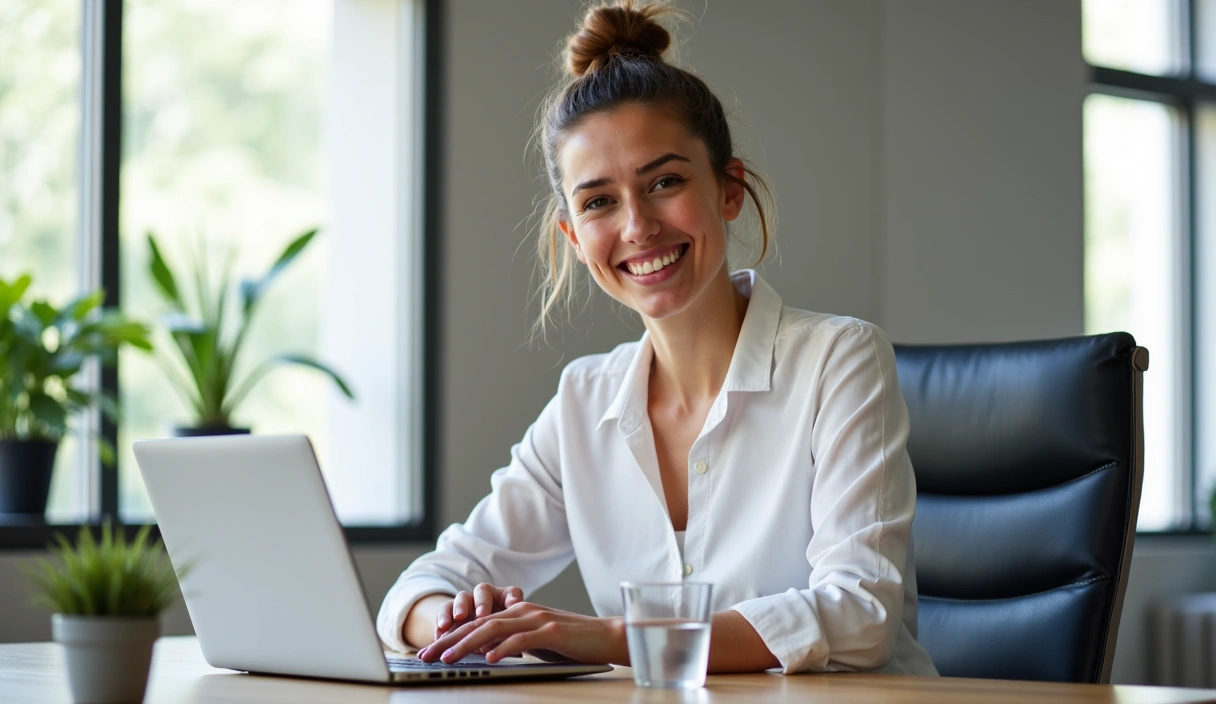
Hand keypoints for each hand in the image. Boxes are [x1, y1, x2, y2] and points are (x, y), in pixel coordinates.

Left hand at [417, 601, 627, 665]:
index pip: (477, 624)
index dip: (450, 637)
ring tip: (448, 659)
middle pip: (478, 624)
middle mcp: (523, 611)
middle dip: (448, 640)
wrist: (608, 636)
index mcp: (517, 612)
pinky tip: (488, 660)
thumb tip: (483, 653)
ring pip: (493, 629)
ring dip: (467, 645)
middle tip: (425, 655)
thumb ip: (511, 643)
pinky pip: (522, 640)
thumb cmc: (572, 643)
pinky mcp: (553, 631)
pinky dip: (503, 649)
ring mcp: (537, 619)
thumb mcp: (536, 643)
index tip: (429, 652)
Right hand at [434, 583, 523, 639]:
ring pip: (462, 597)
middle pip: (483, 591)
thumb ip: (510, 641)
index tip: (514, 605)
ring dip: (460, 607)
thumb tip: (517, 652)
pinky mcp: (450, 611)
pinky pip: (445, 609)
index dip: (512, 598)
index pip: (510, 593)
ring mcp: (467, 603)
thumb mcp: (508, 639)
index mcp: (505, 600)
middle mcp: (485, 597)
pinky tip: (441, 633)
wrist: (478, 642)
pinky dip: (443, 619)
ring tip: (459, 618)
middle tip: (482, 616)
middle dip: (482, 603)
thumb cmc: (501, 639)